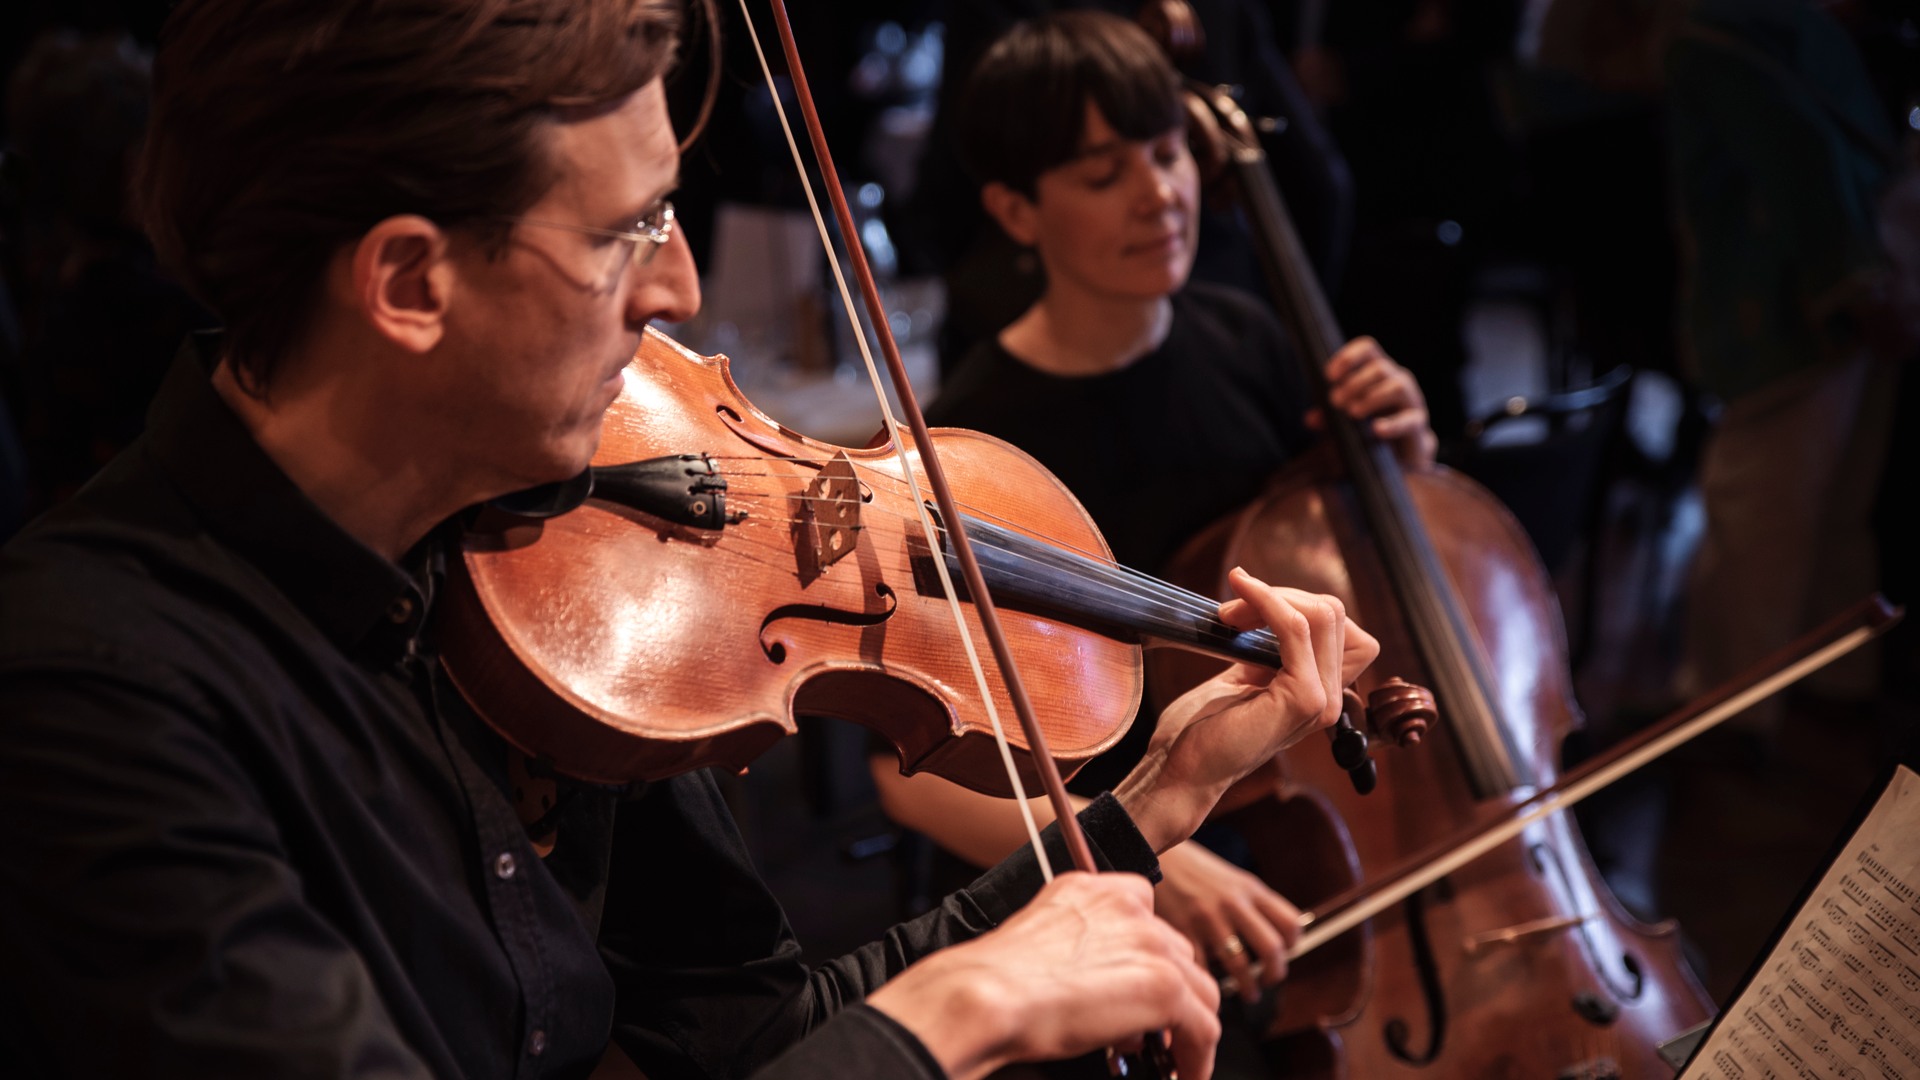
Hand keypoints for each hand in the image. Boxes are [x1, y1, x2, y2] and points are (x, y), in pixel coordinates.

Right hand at [867, 872, 1221, 1079]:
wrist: (987, 996)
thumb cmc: (998, 981)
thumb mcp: (1045, 943)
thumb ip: (1087, 952)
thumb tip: (1116, 997)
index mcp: (1093, 888)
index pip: (1146, 915)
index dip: (1149, 958)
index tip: (1140, 987)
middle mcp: (1128, 906)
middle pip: (1177, 954)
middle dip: (1169, 996)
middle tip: (1153, 1033)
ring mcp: (1150, 944)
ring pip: (1199, 991)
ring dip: (1187, 1029)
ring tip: (1170, 1060)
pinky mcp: (1164, 987)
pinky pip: (1203, 1029)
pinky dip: (1197, 1060)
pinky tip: (1184, 1075)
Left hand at [1115, 569, 1378, 852]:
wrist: (1181, 769)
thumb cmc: (1203, 728)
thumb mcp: (1243, 679)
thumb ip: (1267, 652)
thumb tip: (1267, 609)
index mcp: (1319, 691)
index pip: (1337, 627)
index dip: (1296, 604)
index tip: (1246, 610)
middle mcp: (1330, 698)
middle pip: (1333, 614)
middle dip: (1281, 596)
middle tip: (1231, 611)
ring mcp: (1322, 699)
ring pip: (1323, 615)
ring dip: (1273, 598)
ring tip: (1229, 612)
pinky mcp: (1303, 698)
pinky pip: (1297, 629)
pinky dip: (1268, 603)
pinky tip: (1240, 594)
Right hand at [1154, 841, 1300, 1000]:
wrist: (1151, 850)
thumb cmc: (1191, 869)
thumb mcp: (1229, 878)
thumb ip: (1250, 902)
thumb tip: (1272, 935)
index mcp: (1249, 889)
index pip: (1290, 923)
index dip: (1293, 944)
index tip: (1284, 954)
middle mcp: (1233, 903)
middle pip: (1272, 949)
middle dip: (1275, 973)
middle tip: (1269, 981)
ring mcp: (1208, 917)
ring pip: (1240, 965)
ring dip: (1248, 987)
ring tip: (1247, 993)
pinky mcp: (1183, 929)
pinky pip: (1204, 966)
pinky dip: (1210, 982)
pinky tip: (1212, 984)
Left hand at [1307, 336, 1437, 471]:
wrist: (1402, 455)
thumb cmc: (1370, 428)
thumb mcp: (1345, 420)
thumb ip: (1329, 418)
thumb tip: (1309, 419)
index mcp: (1379, 372)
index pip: (1368, 349)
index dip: (1348, 357)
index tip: (1329, 376)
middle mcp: (1397, 379)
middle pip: (1380, 367)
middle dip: (1354, 383)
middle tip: (1335, 401)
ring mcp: (1411, 401)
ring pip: (1397, 387)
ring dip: (1371, 398)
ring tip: (1352, 412)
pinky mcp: (1417, 424)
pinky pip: (1409, 420)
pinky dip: (1392, 425)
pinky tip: (1376, 430)